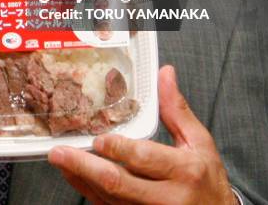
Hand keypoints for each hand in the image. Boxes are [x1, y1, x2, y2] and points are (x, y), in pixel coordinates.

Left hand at [48, 65, 236, 203]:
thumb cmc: (207, 181)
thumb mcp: (199, 143)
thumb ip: (176, 110)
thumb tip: (164, 74)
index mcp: (183, 171)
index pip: (144, 159)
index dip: (118, 150)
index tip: (98, 140)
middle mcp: (166, 198)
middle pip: (119, 184)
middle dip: (85, 167)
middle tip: (60, 152)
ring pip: (109, 200)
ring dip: (81, 179)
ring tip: (60, 161)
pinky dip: (89, 192)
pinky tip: (75, 177)